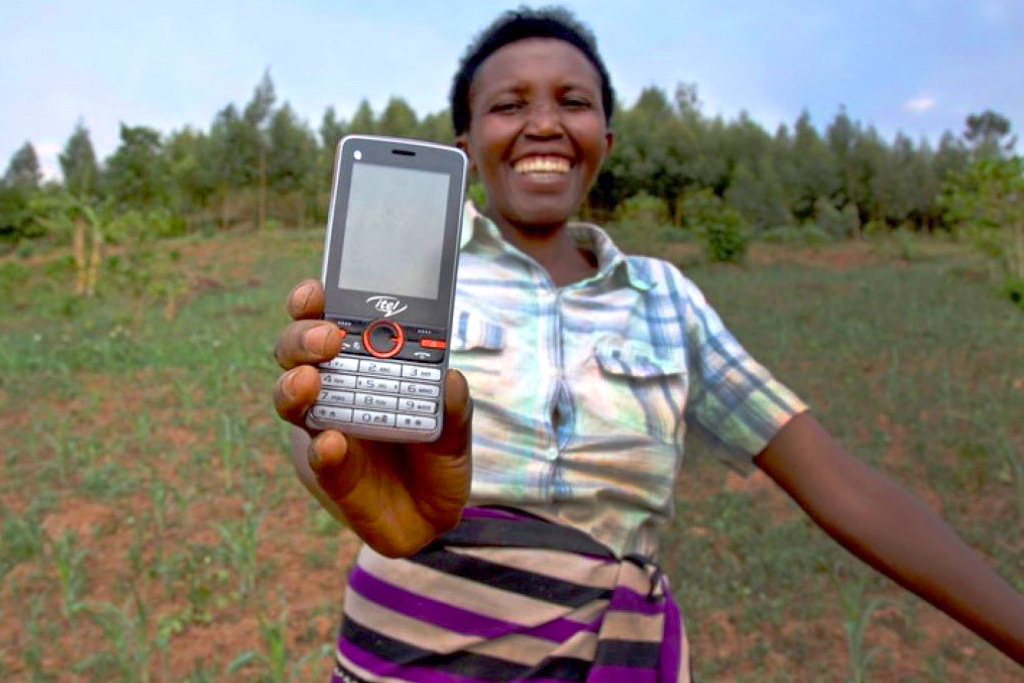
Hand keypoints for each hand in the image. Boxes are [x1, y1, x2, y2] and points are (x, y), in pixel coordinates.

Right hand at [273, 279, 472, 556]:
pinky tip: (333, 443)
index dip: (313, 302)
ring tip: (311, 381)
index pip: (326, 321)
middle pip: (295, 352)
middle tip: (327, 338)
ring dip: (294, 385)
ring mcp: (324, 430)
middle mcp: (332, 390)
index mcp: (360, 364)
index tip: (317, 289)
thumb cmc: (435, 456)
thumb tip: (450, 378)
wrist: (434, 516)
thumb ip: (454, 404)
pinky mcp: (330, 474)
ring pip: (290, 399)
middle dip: (303, 337)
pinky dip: (324, 450)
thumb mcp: (456, 426)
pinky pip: (318, 458)